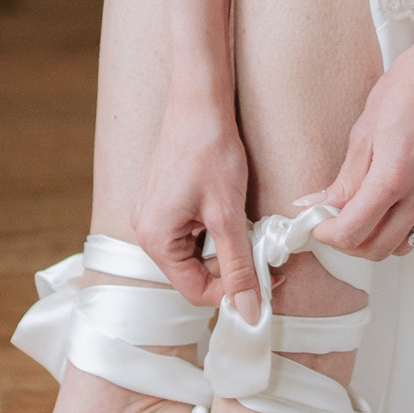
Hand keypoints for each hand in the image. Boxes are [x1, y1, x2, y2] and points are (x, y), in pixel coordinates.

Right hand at [132, 94, 257, 310]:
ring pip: (195, 253)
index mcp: (156, 240)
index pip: (194, 291)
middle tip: (266, 259)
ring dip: (225, 250)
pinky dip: (215, 232)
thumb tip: (250, 310)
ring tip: (253, 234)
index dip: (232, 293)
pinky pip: (190, 232)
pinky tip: (233, 216)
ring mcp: (153, 215)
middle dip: (230, 270)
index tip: (265, 283)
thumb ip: (238, 266)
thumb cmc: (209, 151)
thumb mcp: (228, 214)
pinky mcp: (164, 201)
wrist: (199, 102)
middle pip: (193, 273)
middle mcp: (147, 231)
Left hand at [309, 29, 413, 261]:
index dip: (326, 235)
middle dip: (348, 244)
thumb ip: (345, 177)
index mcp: (393, 177)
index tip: (314, 224)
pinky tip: (386, 203)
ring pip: (403, 243)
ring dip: (376, 240)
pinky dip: (399, 226)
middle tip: (331, 224)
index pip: (352, 231)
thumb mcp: (365, 130)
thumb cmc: (410, 85)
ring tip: (358, 216)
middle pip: (378, 249)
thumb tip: (319, 204)